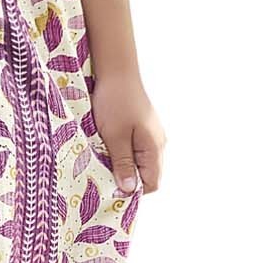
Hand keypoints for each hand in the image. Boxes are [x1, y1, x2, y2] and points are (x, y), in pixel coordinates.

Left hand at [90, 74, 165, 194]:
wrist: (116, 71)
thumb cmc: (114, 102)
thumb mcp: (114, 136)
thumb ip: (123, 163)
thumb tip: (129, 190)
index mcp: (154, 148)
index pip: (151, 184)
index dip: (132, 191)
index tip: (111, 190)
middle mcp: (158, 144)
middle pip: (147, 174)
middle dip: (127, 179)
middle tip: (104, 175)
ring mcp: (151, 135)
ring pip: (140, 162)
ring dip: (123, 165)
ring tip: (104, 160)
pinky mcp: (143, 127)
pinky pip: (136, 149)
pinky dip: (123, 152)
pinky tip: (108, 146)